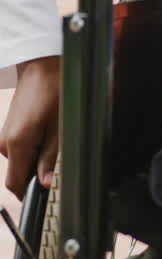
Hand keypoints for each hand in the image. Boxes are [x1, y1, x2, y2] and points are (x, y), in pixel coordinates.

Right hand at [0, 56, 59, 199]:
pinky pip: (19, 147)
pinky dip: (32, 147)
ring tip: (54, 139)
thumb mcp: (60, 128)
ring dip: (35, 159)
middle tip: (57, 162)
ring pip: (19, 160)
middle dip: (35, 175)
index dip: (30, 193)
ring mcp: (5, 134)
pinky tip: (46, 132)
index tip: (45, 193)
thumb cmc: (54, 91)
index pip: (15, 184)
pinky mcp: (9, 128)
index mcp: (17, 144)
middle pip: (17, 174)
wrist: (42, 65)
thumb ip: (50, 159)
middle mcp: (5, 142)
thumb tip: (45, 184)